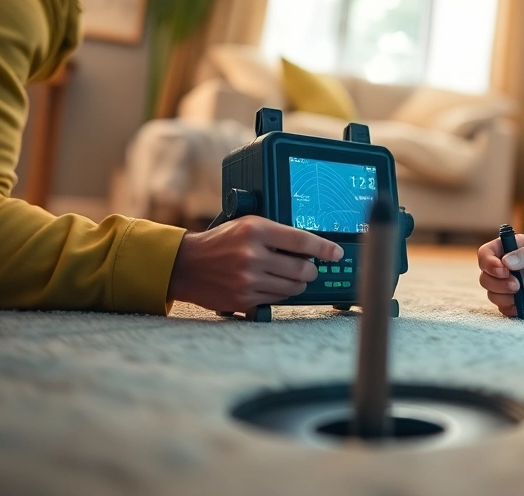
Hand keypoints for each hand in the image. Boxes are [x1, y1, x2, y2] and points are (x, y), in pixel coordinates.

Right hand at [166, 215, 342, 313]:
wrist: (187, 265)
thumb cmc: (220, 242)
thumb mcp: (247, 225)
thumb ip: (276, 234)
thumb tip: (310, 249)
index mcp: (256, 230)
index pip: (301, 241)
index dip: (324, 248)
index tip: (336, 253)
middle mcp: (252, 255)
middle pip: (302, 268)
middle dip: (311, 269)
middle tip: (309, 266)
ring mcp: (248, 279)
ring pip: (293, 286)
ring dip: (299, 282)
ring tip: (291, 276)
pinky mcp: (244, 299)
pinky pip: (277, 298)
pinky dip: (281, 292)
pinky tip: (273, 283)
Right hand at [477, 234, 523, 316]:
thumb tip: (506, 262)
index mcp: (514, 247)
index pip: (486, 253)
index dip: (489, 264)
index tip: (503, 272)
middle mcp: (510, 265)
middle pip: (486, 277)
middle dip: (500, 285)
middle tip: (518, 286)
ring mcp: (515, 283)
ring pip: (494, 295)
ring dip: (510, 298)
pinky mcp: (521, 298)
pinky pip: (507, 308)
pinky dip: (518, 308)